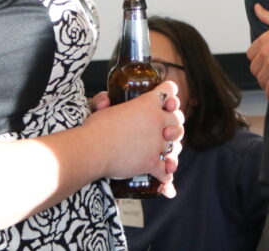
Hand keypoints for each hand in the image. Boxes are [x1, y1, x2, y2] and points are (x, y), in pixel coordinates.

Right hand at [83, 80, 185, 195]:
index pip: (170, 91)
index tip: (169, 102)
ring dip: (172, 149)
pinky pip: (165, 171)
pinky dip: (166, 175)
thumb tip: (105, 100)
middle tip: (166, 130)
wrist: (91, 149)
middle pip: (177, 120)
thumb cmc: (94, 128)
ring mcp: (157, 143)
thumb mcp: (102, 108)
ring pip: (175, 145)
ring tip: (168, 153)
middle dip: (174, 124)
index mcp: (148, 103)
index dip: (171, 95)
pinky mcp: (152, 162)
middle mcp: (158, 121)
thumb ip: (105, 101)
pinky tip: (165, 177)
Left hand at [246, 3, 268, 98]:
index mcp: (265, 39)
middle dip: (259, 72)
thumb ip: (268, 16)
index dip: (256, 59)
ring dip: (264, 83)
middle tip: (266, 75)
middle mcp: (266, 51)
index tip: (261, 63)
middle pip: (254, 67)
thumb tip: (256, 8)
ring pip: (261, 78)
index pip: (250, 54)